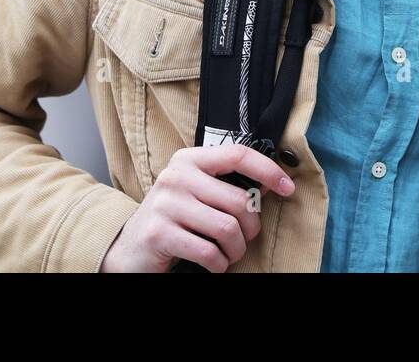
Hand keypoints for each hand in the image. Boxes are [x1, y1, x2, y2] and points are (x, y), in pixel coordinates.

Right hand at [99, 145, 294, 272]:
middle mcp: (176, 176)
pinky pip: (209, 252)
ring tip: (228, 254)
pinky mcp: (160, 234)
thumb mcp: (198, 193)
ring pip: (227, 228)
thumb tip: (272, 182)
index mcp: (189, 160)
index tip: (288, 187)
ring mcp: (166, 204)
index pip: (238, 154)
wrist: (130, 249)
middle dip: (250, 228)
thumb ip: (228, 185)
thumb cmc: (173, 219)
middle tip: (244, 240)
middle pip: (239, 200)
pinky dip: (219, 264)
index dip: (268, 170)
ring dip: (236, 250)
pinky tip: (214, 264)